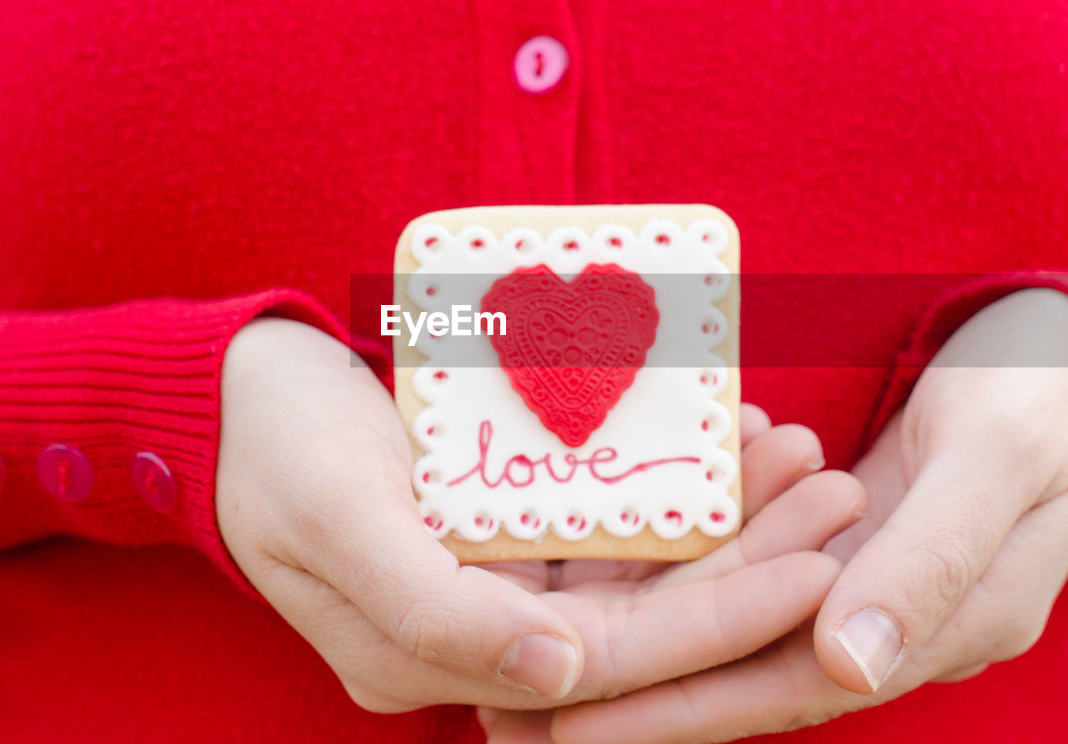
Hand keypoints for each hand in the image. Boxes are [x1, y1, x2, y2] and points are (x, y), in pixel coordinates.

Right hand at [218, 319, 864, 715]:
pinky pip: (601, 519)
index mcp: (430, 654)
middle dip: (745, 563)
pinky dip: (664, 484)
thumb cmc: (274, 444)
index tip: (814, 567)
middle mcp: (475, 633)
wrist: (234, 390)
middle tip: (833, 494)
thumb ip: (438, 608)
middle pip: (639, 616)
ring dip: (719, 516)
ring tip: (799, 454)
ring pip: (632, 566)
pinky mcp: (497, 530)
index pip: (606, 660)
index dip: (715, 620)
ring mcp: (489, 581)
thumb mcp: (338, 518)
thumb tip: (556, 676)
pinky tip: (723, 438)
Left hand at [535, 288, 1067, 742]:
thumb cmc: (1041, 400)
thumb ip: (925, 566)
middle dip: (630, 693)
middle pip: (738, 670)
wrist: (1065, 357)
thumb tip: (848, 667)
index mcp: (932, 629)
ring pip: (728, 620)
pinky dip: (680, 563)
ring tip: (533, 645)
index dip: (677, 714)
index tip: (572, 731)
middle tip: (512, 709)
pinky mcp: (832, 538)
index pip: (783, 689)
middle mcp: (881, 622)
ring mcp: (855, 580)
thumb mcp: (995, 466)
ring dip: (639, 635)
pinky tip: (606, 558)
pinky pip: (742, 562)